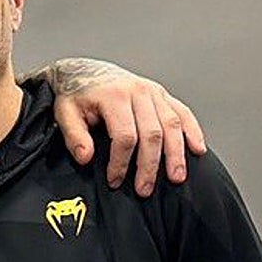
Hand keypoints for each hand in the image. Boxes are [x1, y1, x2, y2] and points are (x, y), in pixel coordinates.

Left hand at [47, 58, 205, 195]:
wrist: (84, 72)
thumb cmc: (75, 95)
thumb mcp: (65, 114)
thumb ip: (74, 136)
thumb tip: (86, 157)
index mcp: (113, 95)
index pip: (124, 136)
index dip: (121, 162)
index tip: (114, 181)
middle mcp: (137, 91)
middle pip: (152, 133)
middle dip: (149, 165)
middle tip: (145, 190)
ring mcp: (153, 91)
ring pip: (172, 125)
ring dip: (176, 154)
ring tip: (177, 178)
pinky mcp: (162, 94)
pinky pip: (182, 112)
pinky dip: (193, 131)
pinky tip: (197, 149)